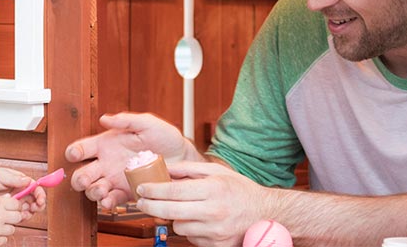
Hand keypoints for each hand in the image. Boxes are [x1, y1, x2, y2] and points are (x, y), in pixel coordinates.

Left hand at [0, 168, 45, 218]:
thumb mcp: (1, 175)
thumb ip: (15, 179)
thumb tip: (28, 181)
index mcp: (20, 182)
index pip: (35, 188)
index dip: (40, 193)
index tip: (40, 199)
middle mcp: (19, 192)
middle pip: (34, 200)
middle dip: (38, 204)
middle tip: (35, 207)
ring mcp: (14, 202)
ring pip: (28, 209)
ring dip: (30, 212)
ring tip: (24, 212)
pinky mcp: (7, 211)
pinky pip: (17, 215)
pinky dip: (20, 217)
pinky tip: (18, 216)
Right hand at [65, 113, 199, 209]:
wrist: (182, 159)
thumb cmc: (165, 138)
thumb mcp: (147, 123)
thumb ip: (126, 120)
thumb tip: (105, 119)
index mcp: (107, 144)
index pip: (82, 148)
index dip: (75, 152)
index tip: (75, 154)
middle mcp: (106, 163)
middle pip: (82, 173)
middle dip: (79, 178)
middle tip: (84, 179)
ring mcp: (114, 179)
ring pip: (93, 189)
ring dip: (93, 192)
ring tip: (101, 191)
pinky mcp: (125, 192)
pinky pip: (111, 200)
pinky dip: (107, 203)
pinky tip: (110, 201)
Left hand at [135, 161, 279, 246]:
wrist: (265, 214)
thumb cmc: (241, 191)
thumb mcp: (218, 172)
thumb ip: (190, 168)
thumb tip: (165, 167)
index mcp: (213, 189)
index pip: (174, 190)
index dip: (153, 190)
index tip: (141, 188)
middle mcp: (214, 211)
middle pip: (170, 211)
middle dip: (150, 206)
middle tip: (141, 202)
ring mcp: (215, 231)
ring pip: (178, 227)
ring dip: (174, 219)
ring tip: (183, 210)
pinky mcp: (216, 245)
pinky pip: (191, 238)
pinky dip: (190, 230)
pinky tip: (198, 221)